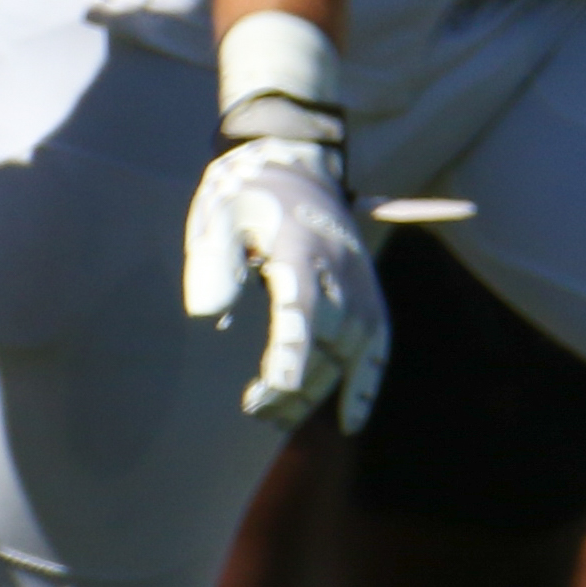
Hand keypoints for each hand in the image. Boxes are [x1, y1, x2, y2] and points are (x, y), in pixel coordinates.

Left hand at [182, 138, 386, 430]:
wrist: (296, 165)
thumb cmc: (246, 196)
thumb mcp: (219, 214)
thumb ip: (212, 260)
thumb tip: (207, 315)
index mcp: (299, 247)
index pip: (301, 304)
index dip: (292, 347)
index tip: (278, 384)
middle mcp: (338, 268)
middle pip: (327, 338)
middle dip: (293, 382)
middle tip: (252, 407)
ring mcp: (359, 284)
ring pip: (349, 352)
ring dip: (316, 391)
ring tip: (274, 416)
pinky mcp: (369, 295)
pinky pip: (377, 346)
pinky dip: (366, 384)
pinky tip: (348, 421)